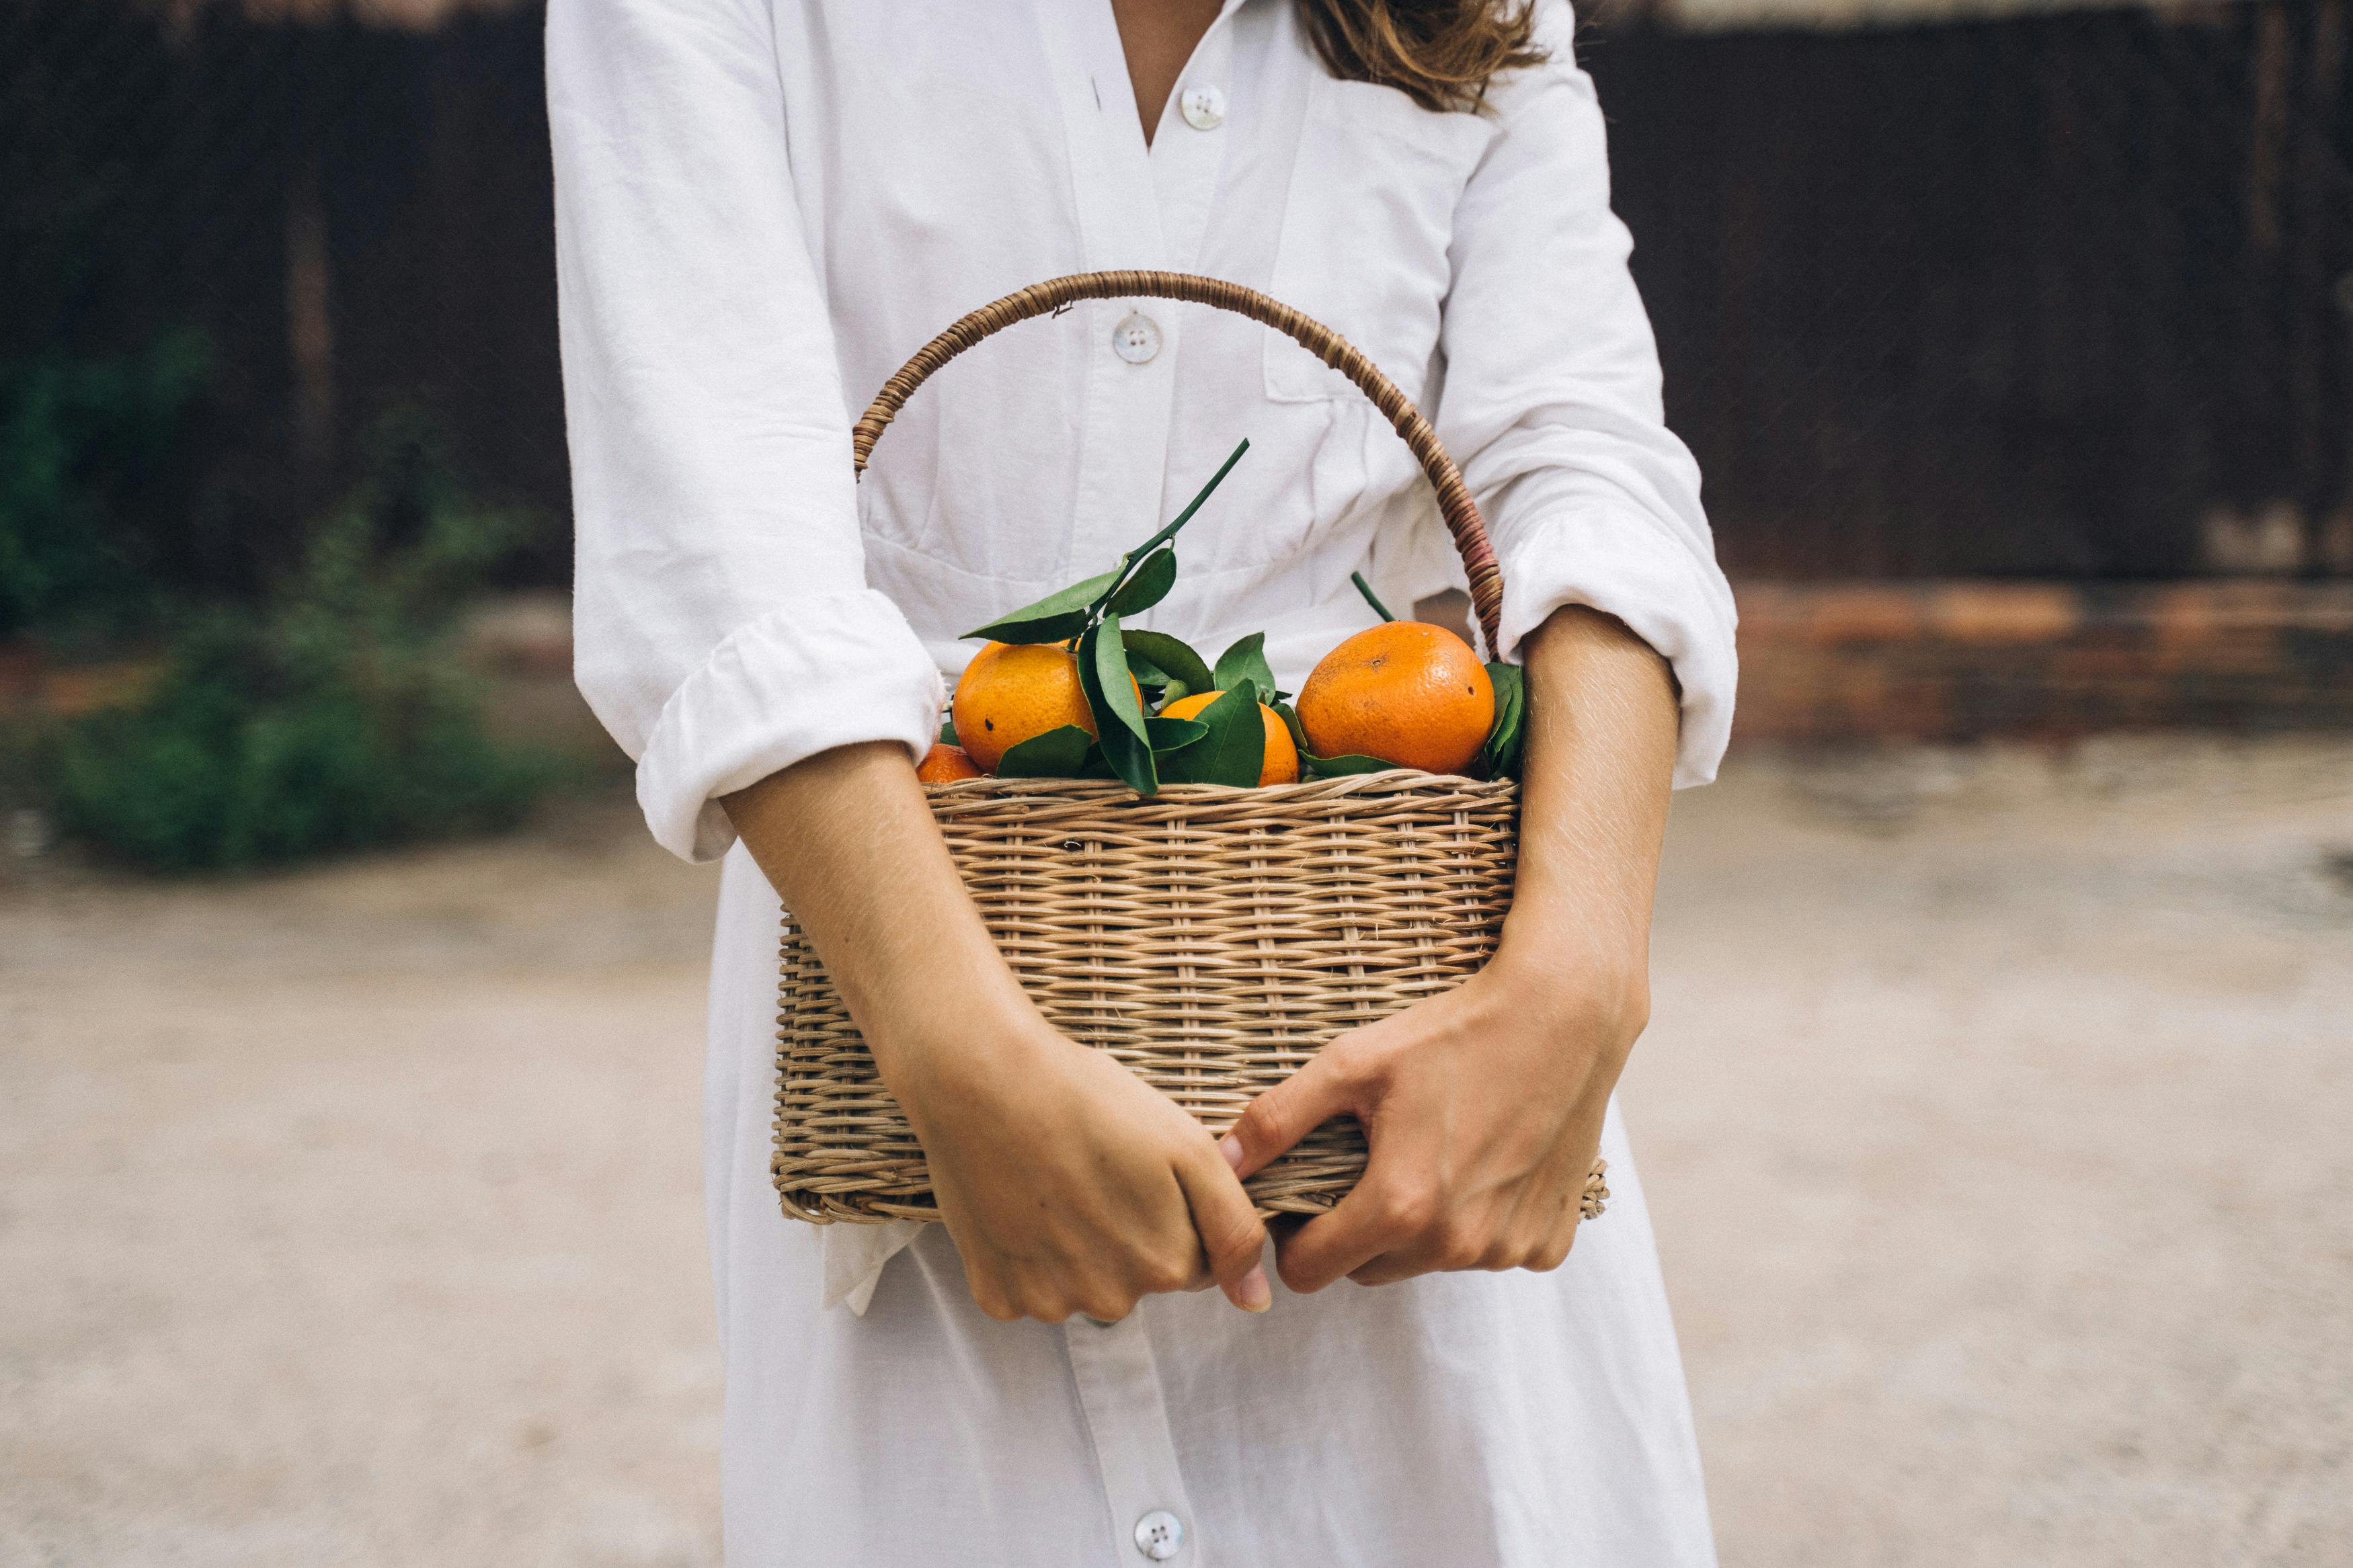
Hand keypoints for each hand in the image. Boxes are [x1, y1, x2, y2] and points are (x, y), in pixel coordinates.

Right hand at [723, 742, 1267, 1322]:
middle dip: (1128, 1231)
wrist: (982, 1079)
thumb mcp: (1188, 1147)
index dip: (1174, 1211)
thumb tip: (1255, 1302)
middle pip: (1139, 1277)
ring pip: (1084, 1285)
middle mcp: (1111, 1302)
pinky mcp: (996, 1295)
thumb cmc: (1091, 1100)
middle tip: (1094, 1168)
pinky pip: (1029, 1287)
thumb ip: (1234, 1230)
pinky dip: (1027, 1253)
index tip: (1141, 1171)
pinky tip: (1020, 1201)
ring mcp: (1049, 1304)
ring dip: (1077, 1245)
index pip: (1196, 1261)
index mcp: (1167, 1266)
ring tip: (1055, 1180)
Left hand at [1221, 944, 1642, 1290]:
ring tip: (1433, 1153)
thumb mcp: (1352, 1063)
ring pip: (1428, 1263)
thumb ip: (1278, 1118)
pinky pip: (1490, 1251)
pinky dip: (1479, 1222)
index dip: (1295, 1236)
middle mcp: (1455, 1242)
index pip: (1309, 1271)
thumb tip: (1220, 1161)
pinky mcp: (1549, 1242)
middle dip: (1356, 1232)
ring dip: (1419, 1228)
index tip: (1306, 1196)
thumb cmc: (1453, 1033)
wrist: (1565, 1017)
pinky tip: (1485, 1163)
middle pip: (1368, 1270)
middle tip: (1372, 1164)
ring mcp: (1506, 1248)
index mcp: (1399, 1206)